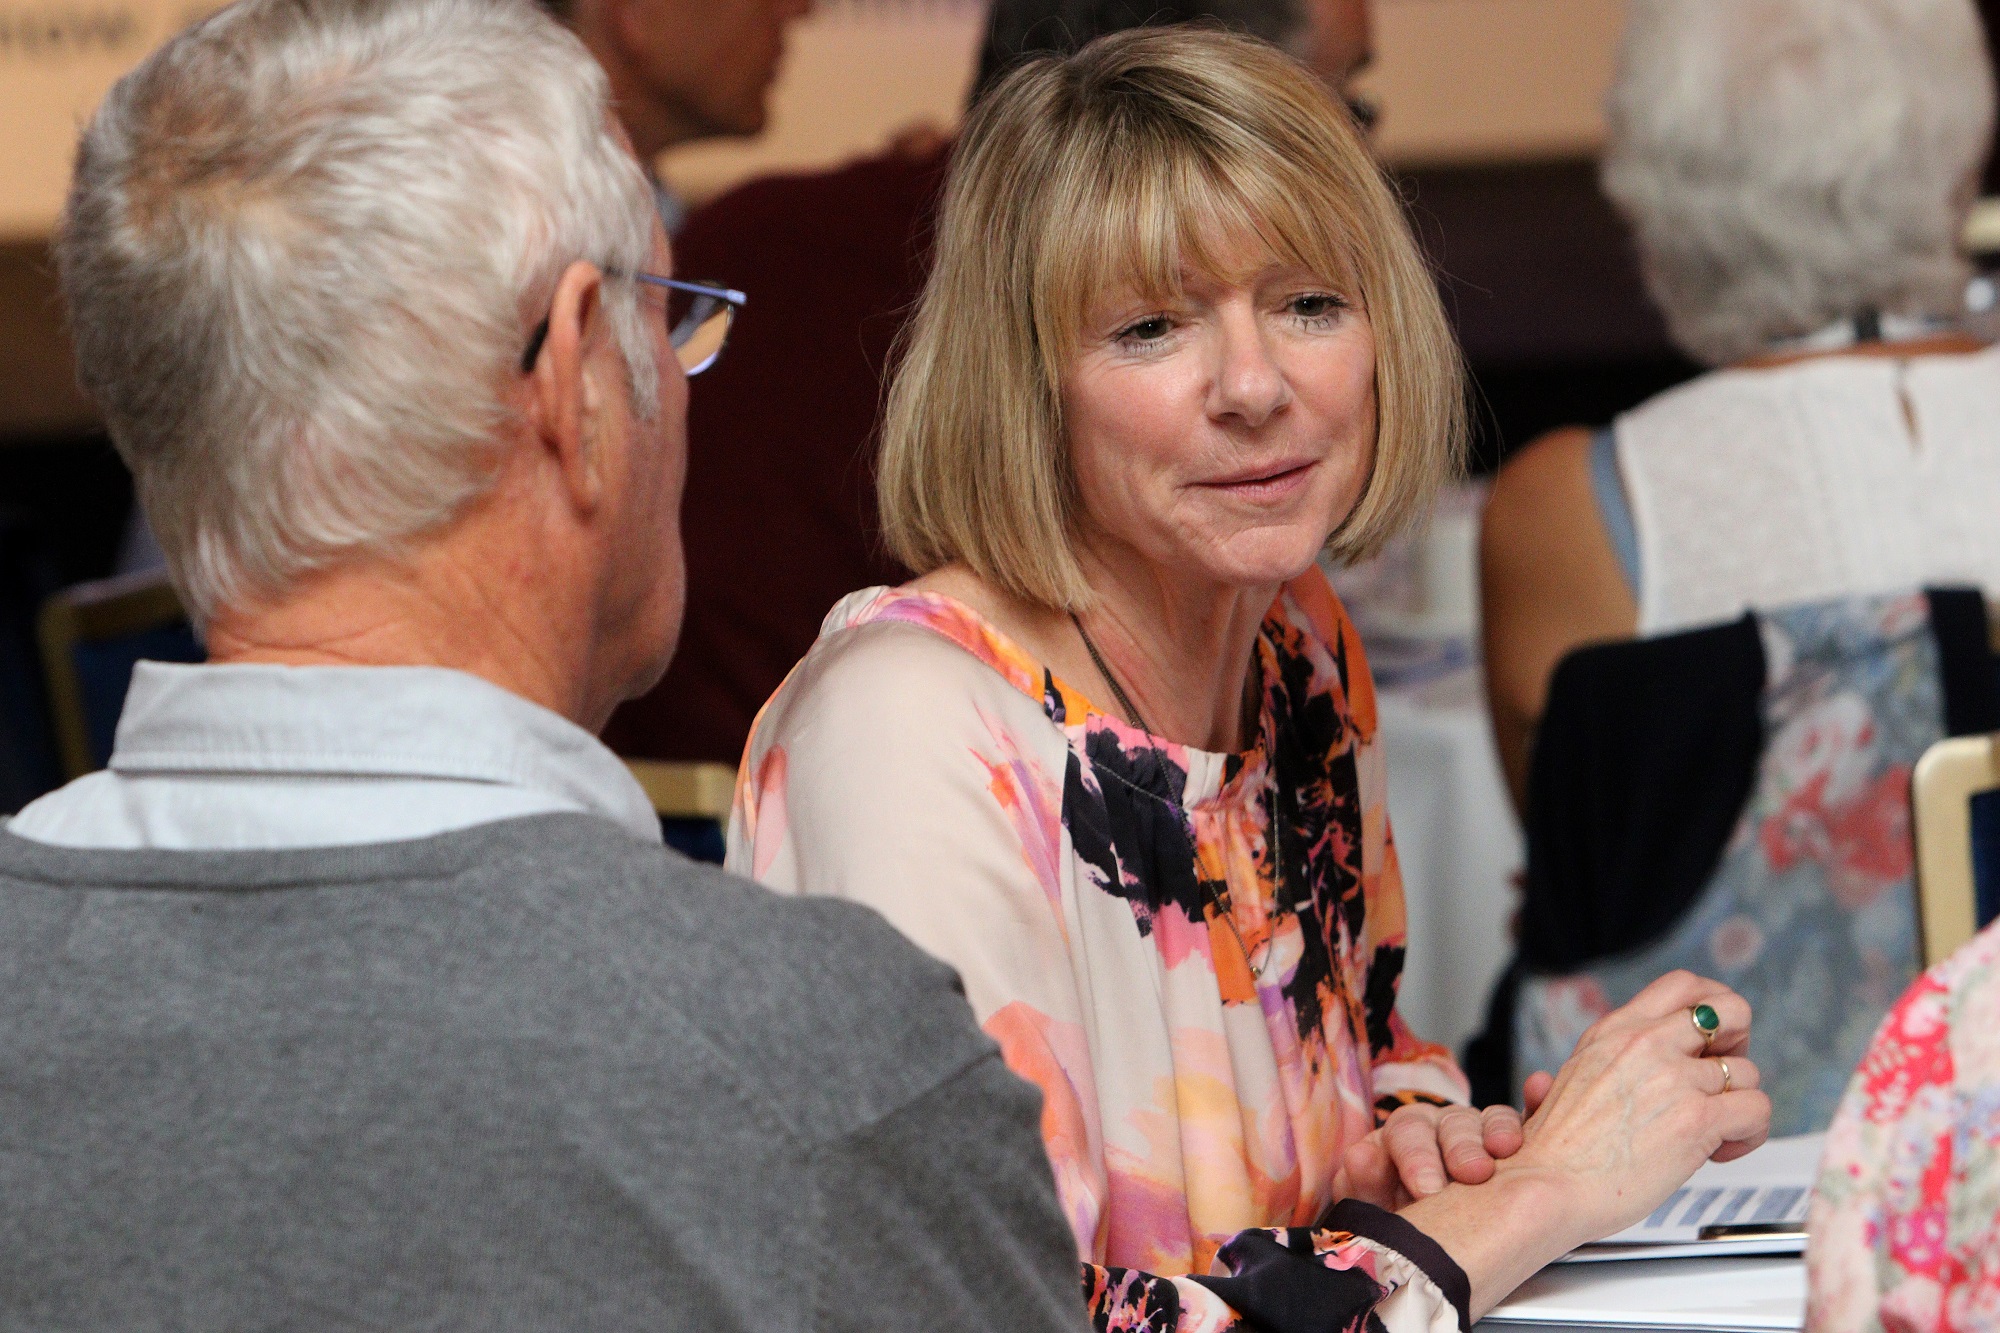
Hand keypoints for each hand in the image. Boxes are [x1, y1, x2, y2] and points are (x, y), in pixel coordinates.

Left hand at [1336, 1100, 1531, 1208]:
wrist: (1430, 1246)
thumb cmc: (1402, 1219)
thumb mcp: (1375, 1207)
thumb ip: (1363, 1182)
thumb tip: (1360, 1156)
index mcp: (1406, 1136)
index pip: (1408, 1130)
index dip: (1417, 1156)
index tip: (1427, 1189)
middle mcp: (1446, 1128)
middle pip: (1454, 1123)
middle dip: (1462, 1147)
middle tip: (1471, 1174)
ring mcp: (1485, 1135)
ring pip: (1493, 1121)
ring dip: (1500, 1130)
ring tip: (1507, 1147)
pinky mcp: (1522, 1149)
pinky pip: (1531, 1119)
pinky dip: (1536, 1101)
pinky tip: (1540, 1090)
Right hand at [1505, 970, 1772, 1247]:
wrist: (1545, 1186)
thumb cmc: (1557, 1149)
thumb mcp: (1578, 1077)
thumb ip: (1621, 1061)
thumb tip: (1652, 1069)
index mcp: (1616, 1030)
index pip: (1683, 985)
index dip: (1710, 1007)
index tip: (1707, 1041)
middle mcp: (1646, 1043)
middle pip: (1731, 1009)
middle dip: (1738, 1043)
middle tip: (1721, 1077)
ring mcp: (1673, 1077)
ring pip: (1748, 1071)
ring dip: (1739, 1104)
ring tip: (1713, 1134)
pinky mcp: (1696, 1119)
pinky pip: (1757, 1109)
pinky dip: (1750, 1134)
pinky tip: (1719, 1151)